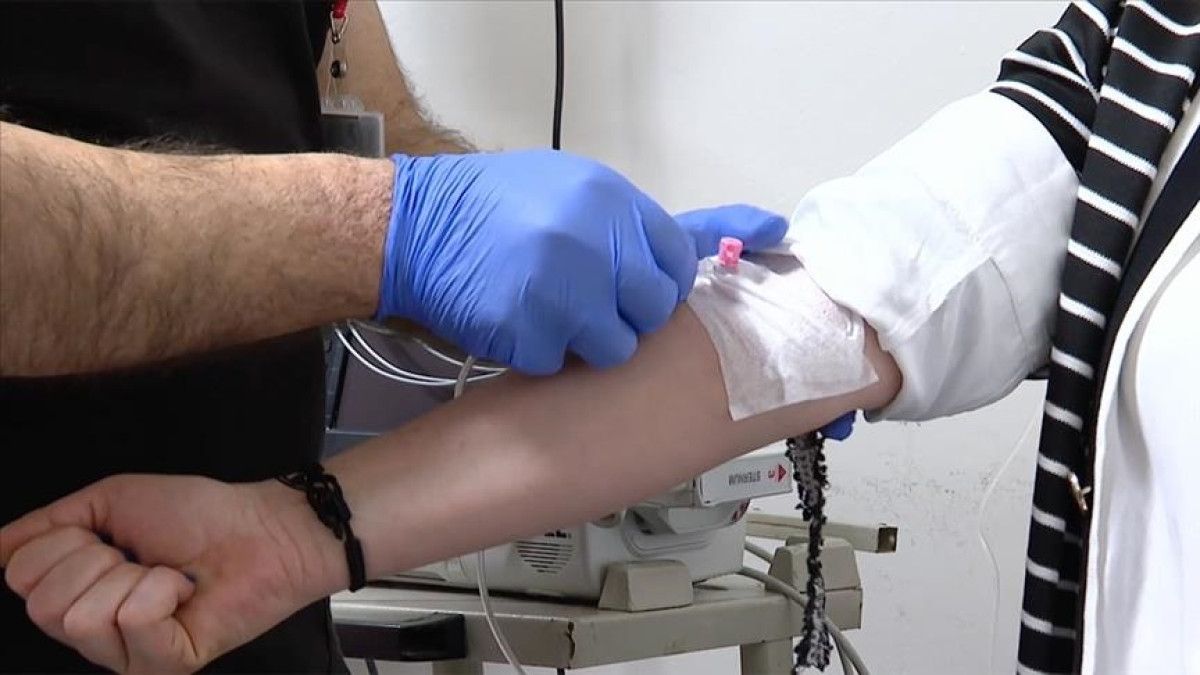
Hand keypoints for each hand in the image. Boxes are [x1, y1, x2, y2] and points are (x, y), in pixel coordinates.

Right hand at [0, 476, 336, 672]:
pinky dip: (162, 591)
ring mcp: (127, 656)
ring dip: (134, 576)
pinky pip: (132, 622)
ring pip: (81, 619)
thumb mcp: (108, 501)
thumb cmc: (195, 513)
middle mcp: (93, 633)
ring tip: (169, 575)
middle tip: (141, 556)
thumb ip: (47, 525)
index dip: (66, 541)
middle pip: (42, 605)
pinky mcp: (164, 666)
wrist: (261, 526)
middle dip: (96, 561)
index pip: (19, 576)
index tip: (110, 536)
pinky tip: (186, 592)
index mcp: (75, 594)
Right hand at [378, 149, 786, 373]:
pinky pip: (558, 365)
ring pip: (615, 348)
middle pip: (655, 310)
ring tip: (546, 312)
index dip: (658, 283)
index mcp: (614, 201)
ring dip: (585, 342)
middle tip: (585, 302)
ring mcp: (563, 289)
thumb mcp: (576, 191)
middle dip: (626, 315)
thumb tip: (753, 232)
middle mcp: (597, 241)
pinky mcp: (529, 332)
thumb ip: (644, 224)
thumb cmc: (497, 207)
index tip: (633, 286)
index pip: (681, 262)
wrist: (414, 227)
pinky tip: (513, 324)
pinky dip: (537, 357)